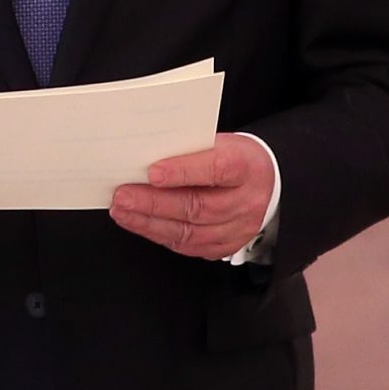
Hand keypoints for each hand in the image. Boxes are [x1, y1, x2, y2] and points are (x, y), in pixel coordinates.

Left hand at [111, 136, 276, 259]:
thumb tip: (144, 160)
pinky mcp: (225, 246)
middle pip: (198, 207)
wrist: (265, 182)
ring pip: (190, 232)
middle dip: (154, 203)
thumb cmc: (235, 158)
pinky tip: (141, 223)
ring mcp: (238, 228)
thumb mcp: (219, 143)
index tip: (152, 172)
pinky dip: (160, 235)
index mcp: (246, 167)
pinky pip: (188, 246)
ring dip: (149, 223)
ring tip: (123, 211)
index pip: (216, 169)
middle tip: (123, 196)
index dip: (183, 171)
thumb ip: (187, 151)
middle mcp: (246, 202)